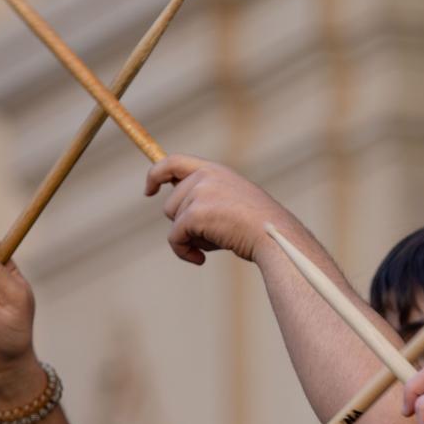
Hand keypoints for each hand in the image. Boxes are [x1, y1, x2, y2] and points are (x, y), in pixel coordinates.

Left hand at [143, 156, 293, 266]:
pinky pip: (174, 238)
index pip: (173, 162)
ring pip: (173, 221)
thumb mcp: (234, 202)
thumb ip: (207, 199)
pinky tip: (200, 260)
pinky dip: (183, 252)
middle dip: (184, 223)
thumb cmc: (260, 227)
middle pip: (171, 203)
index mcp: (214, 171)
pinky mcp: (195, 214)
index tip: (149, 190)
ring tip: (216, 242)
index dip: (155, 175)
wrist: (275, 236)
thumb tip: (178, 217)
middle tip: (211, 235)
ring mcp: (199, 193)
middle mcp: (205, 176)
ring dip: (188, 237)